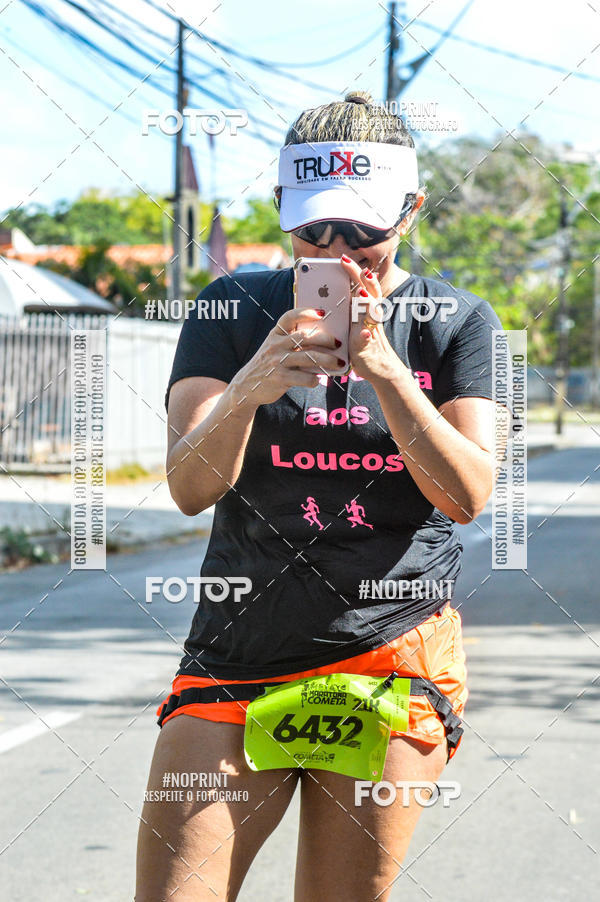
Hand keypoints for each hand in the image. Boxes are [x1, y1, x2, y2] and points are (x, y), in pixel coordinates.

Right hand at [231, 307, 346, 406]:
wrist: (248, 386)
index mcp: (275, 334)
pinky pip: (304, 378)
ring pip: (309, 357)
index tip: (322, 313)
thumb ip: (290, 341)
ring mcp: (277, 362)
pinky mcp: (280, 379)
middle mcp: (276, 346)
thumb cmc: (268, 364)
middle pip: (306, 337)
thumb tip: (321, 338)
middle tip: (338, 343)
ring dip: (328, 360)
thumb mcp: (274, 348)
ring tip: (339, 362)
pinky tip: (317, 379)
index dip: (306, 312)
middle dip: (326, 339)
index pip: (290, 317)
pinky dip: (314, 379)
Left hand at [339, 255, 403, 382]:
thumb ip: (345, 310)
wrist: (379, 369)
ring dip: (366, 302)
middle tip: (349, 263)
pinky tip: (363, 334)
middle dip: (361, 278)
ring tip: (359, 293)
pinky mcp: (367, 348)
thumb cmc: (362, 345)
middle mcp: (370, 316)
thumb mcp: (351, 324)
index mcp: (364, 309)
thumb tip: (324, 297)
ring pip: (372, 312)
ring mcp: (370, 330)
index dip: (354, 271)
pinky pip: (367, 341)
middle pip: (369, 292)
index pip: (361, 285)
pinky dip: (365, 337)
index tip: (343, 258)